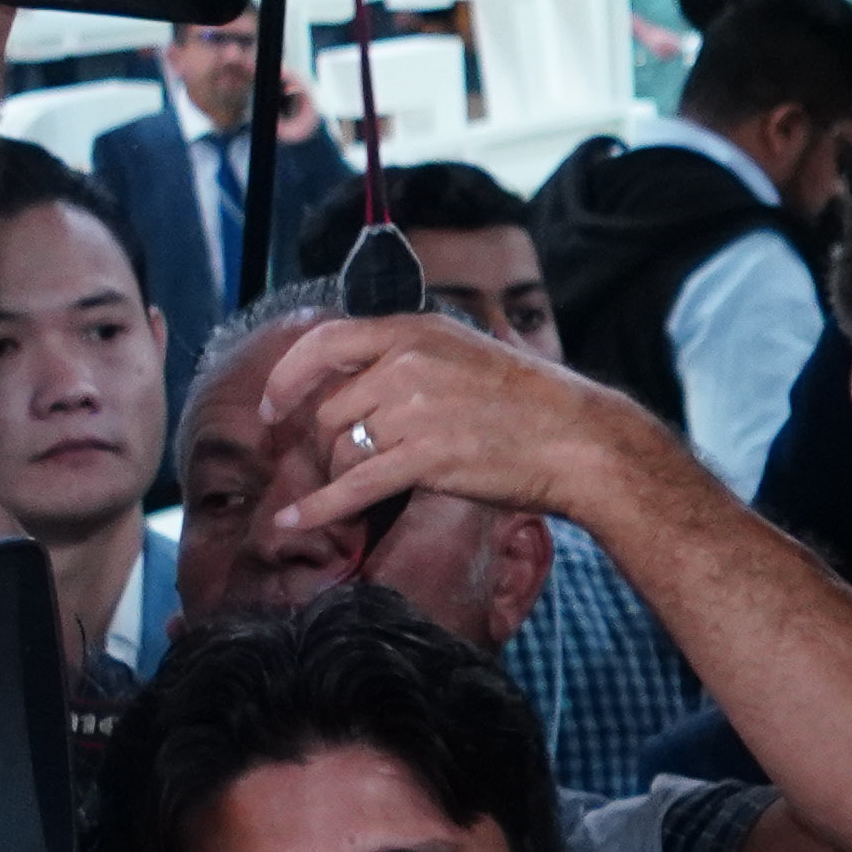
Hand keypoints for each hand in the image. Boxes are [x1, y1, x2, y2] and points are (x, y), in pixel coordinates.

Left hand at [268, 307, 641, 539]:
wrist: (579, 440)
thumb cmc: (531, 403)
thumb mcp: (467, 352)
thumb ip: (413, 357)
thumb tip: (362, 379)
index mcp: (416, 330)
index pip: (325, 342)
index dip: (287, 376)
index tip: (272, 404)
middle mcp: (407, 364)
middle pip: (329, 409)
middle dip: (320, 445)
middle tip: (325, 468)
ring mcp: (415, 411)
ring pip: (340, 448)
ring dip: (334, 476)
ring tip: (342, 495)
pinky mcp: (425, 459)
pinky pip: (353, 487)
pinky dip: (317, 508)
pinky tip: (292, 521)